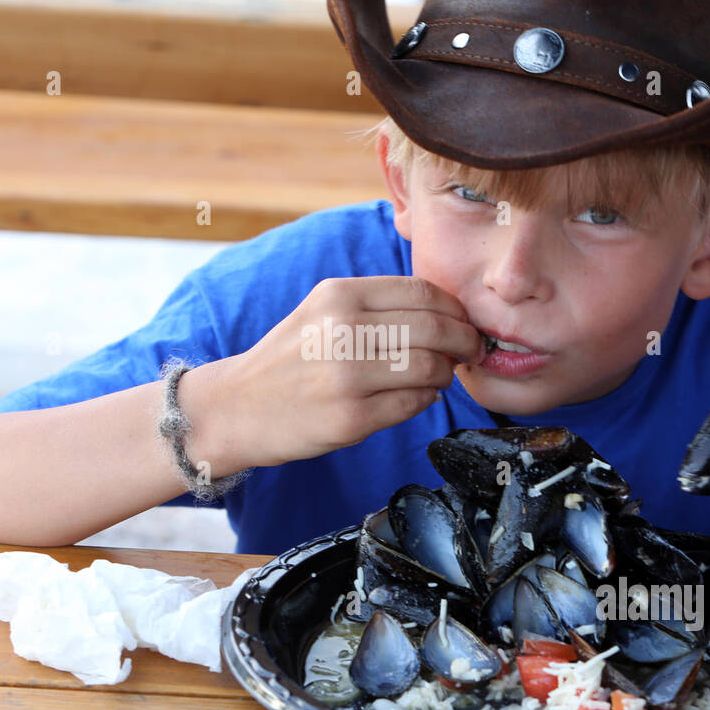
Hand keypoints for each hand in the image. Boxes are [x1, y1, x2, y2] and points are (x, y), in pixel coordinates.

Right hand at [225, 276, 485, 466]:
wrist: (238, 407)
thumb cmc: (291, 359)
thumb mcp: (323, 311)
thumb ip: (377, 306)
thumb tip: (446, 314)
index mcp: (339, 295)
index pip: (422, 292)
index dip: (455, 308)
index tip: (464, 321)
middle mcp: (344, 330)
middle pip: (435, 328)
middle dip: (464, 340)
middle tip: (471, 350)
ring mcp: (348, 376)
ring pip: (431, 367)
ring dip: (446, 373)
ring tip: (440, 375)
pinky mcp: (352, 418)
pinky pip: (414, 404)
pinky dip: (426, 399)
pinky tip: (415, 396)